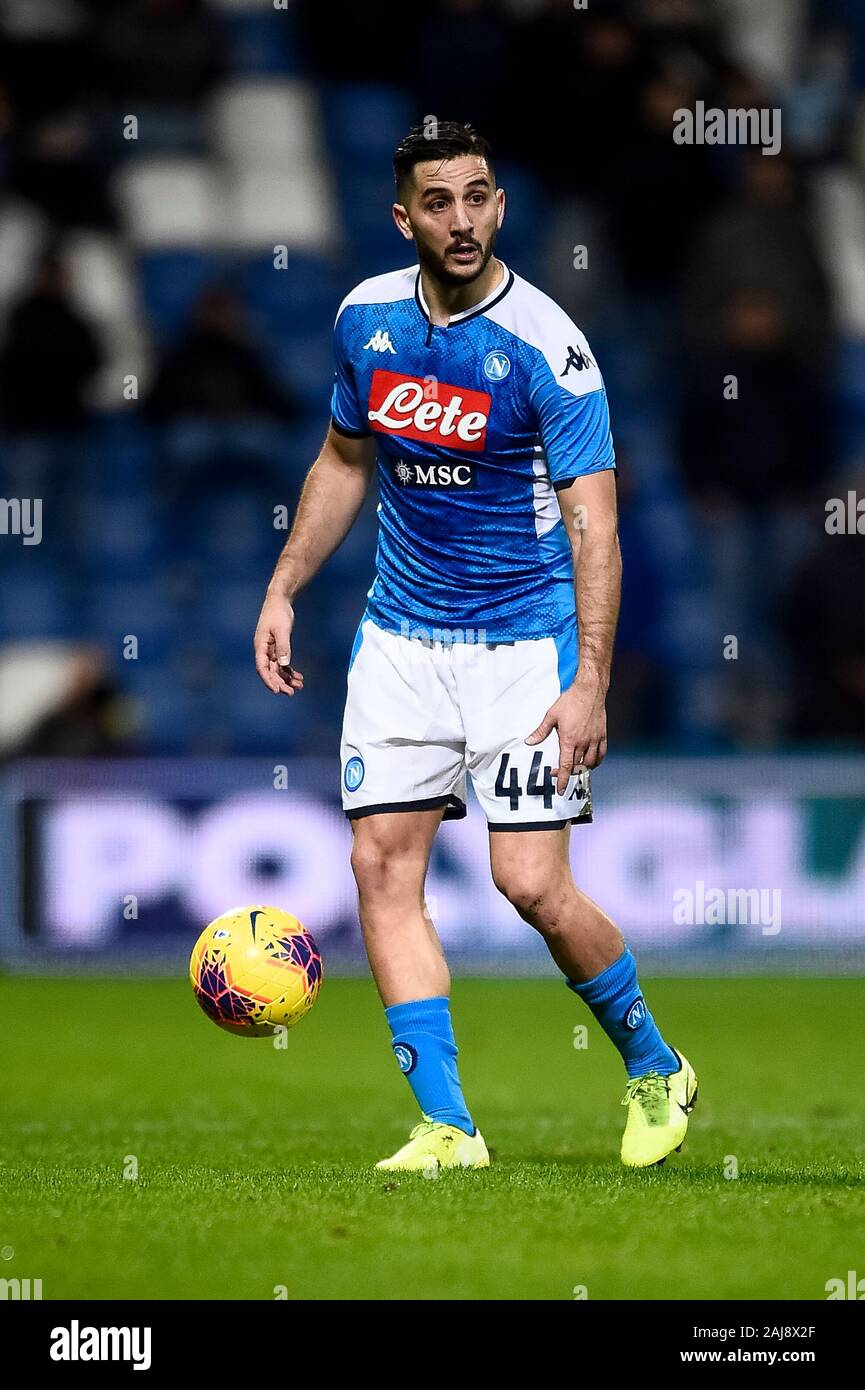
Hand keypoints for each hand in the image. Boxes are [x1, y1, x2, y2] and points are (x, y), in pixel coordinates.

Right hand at [253, 591, 303, 695]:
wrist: (279, 601)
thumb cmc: (278, 613)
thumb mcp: (282, 629)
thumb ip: (283, 647)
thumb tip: (284, 664)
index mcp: (260, 646)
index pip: (262, 667)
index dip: (268, 680)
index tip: (276, 690)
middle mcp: (264, 650)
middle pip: (270, 671)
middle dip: (280, 683)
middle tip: (291, 692)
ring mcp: (271, 650)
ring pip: (277, 669)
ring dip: (286, 679)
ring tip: (299, 686)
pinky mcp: (278, 647)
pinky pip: (282, 664)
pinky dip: (289, 671)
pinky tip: (298, 677)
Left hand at [525, 670, 607, 792]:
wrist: (590, 690)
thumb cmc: (571, 701)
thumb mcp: (551, 715)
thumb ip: (541, 731)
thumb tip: (530, 742)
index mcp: (569, 740)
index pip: (565, 766)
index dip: (562, 779)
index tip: (559, 789)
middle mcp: (583, 742)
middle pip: (577, 766)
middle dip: (568, 774)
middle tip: (559, 773)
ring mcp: (594, 739)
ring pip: (590, 763)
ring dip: (582, 769)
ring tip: (575, 768)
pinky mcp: (602, 735)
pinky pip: (601, 754)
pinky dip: (596, 761)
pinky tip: (591, 762)